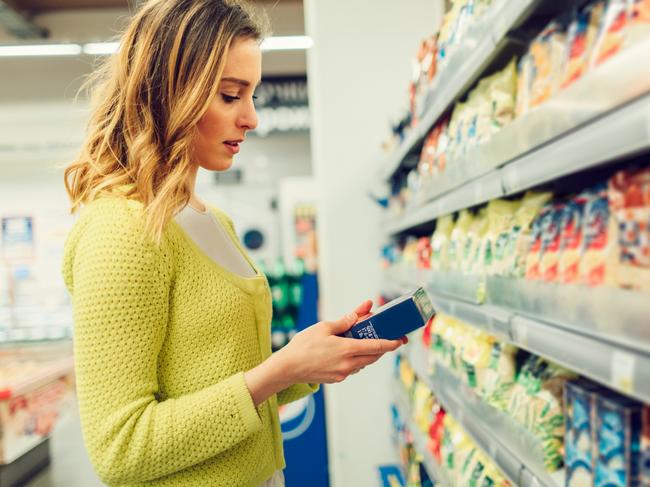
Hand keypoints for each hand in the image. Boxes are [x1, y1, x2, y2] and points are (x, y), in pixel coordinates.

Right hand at [276, 300, 403, 383]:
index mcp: (347, 349)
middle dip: (382, 348)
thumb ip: (345, 321)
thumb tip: (360, 313)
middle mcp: (348, 364)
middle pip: (374, 356)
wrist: (288, 368)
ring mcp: (343, 373)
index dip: (391, 343)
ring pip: (364, 363)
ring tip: (365, 341)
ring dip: (368, 354)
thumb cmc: (303, 345)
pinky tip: (349, 351)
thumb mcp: (324, 328)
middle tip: (387, 337)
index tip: (401, 340)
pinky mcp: (337, 379)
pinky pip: (353, 368)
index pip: (377, 346)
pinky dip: (356, 360)